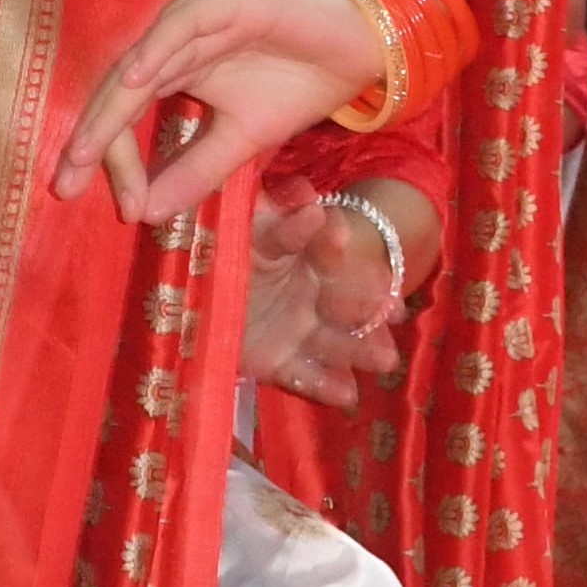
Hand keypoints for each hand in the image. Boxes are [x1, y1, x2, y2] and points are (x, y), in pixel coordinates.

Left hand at [54, 0, 388, 223]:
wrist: (362, 47)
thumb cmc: (300, 82)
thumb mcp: (242, 141)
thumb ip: (196, 171)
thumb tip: (148, 216)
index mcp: (173, 67)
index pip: (124, 111)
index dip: (109, 155)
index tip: (98, 202)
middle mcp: (176, 40)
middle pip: (120, 88)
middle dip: (92, 136)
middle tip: (65, 181)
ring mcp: (199, 17)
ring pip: (143, 61)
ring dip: (112, 106)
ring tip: (85, 149)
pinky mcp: (229, 0)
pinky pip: (184, 26)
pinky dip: (157, 51)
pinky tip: (135, 82)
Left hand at [244, 184, 406, 407]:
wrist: (194, 301)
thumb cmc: (226, 253)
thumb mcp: (243, 228)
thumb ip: (273, 215)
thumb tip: (306, 192)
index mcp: (302, 253)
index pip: (321, 245)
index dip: (330, 239)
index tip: (338, 234)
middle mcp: (310, 292)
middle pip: (342, 298)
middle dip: (365, 305)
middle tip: (391, 310)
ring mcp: (298, 330)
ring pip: (334, 340)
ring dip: (360, 350)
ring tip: (385, 358)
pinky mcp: (279, 363)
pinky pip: (304, 376)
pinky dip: (325, 386)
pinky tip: (347, 394)